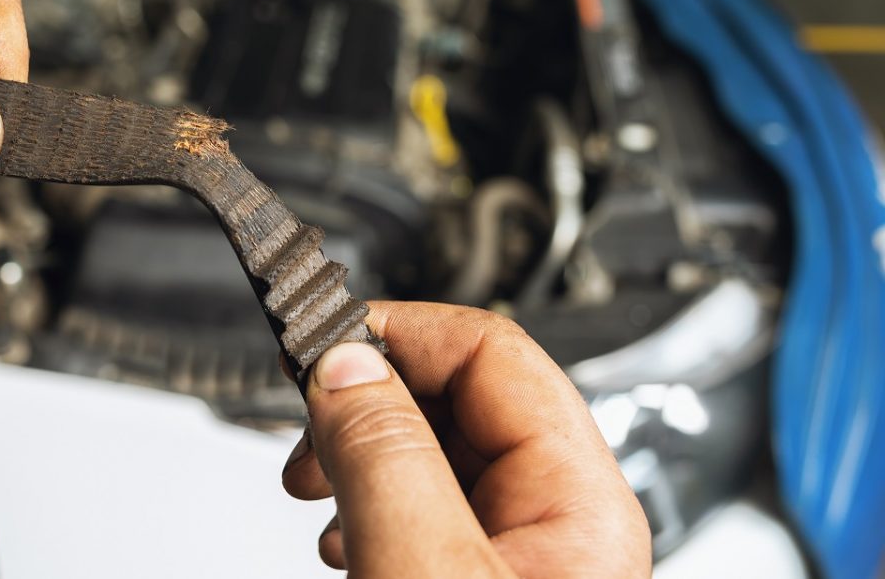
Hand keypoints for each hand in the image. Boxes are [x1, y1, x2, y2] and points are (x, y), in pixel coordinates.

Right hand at [282, 302, 650, 577]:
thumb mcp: (423, 571)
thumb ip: (386, 460)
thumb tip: (345, 366)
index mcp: (579, 504)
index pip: (492, 351)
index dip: (400, 332)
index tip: (320, 340)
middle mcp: (561, 522)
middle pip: (459, 398)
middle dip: (369, 398)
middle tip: (307, 424)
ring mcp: (519, 556)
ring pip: (435, 455)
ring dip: (361, 452)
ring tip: (314, 486)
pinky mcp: (477, 578)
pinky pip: (424, 511)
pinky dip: (368, 505)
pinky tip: (340, 535)